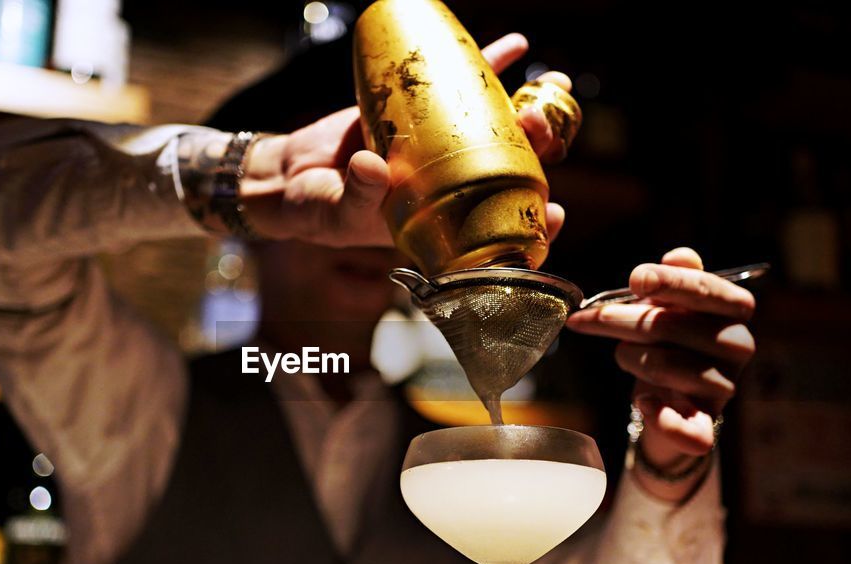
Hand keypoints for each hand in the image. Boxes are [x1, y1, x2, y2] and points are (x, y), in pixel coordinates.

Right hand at [242, 33, 573, 246]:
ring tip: (555, 83)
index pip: (497, 229)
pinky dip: (490, 67)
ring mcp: (442, 149)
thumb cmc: (316, 207)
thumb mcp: (333, 209)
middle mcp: (451, 186)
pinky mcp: (425, 116)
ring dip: (528, 106)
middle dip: (539, 146)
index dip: (532, 224)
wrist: (293, 174)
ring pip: (497, 128)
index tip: (556, 212)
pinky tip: (515, 47)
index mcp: (441, 222)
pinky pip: (464, 90)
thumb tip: (375, 167)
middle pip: (509, 168)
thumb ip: (356, 194)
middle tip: (547, 124)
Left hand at [565, 248, 756, 499]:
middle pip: (674, 327)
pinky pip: (691, 431)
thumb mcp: (669, 304)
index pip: (707, 289)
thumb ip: (675, 278)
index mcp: (734, 310)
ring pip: (668, 366)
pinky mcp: (707, 424)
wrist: (668, 399)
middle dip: (623, 320)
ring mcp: (725, 387)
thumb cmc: (668, 341)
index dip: (670, 282)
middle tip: (590, 318)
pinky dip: (662, 419)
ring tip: (621, 354)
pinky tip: (644, 403)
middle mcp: (738, 346)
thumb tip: (679, 256)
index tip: (635, 279)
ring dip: (629, 357)